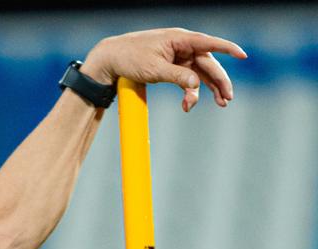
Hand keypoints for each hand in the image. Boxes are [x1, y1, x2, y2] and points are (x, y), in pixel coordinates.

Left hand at [80, 28, 246, 111]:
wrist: (111, 59)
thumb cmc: (130, 58)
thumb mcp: (153, 69)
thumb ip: (177, 76)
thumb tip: (195, 84)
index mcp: (179, 39)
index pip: (208, 42)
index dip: (227, 48)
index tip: (242, 54)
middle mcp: (182, 46)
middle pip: (208, 63)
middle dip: (219, 81)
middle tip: (227, 99)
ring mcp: (178, 56)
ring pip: (200, 73)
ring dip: (208, 89)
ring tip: (220, 103)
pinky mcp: (173, 66)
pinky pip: (188, 78)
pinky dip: (191, 90)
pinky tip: (190, 103)